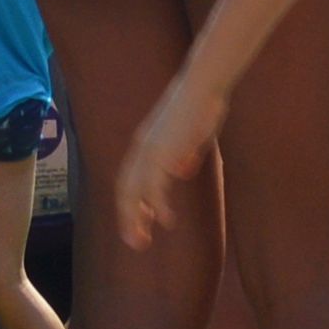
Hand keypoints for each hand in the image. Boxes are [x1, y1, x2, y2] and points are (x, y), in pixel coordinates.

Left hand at [111, 74, 225, 252]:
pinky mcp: (162, 154)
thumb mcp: (190, 134)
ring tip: (143, 240)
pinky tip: (167, 221)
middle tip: (136, 242)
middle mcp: (142, 149)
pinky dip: (158, 206)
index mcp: (146, 143)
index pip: (129, 179)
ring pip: (134, 193)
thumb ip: (184, 153)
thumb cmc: (201, 105)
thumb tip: (182, 171)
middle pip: (125, 190)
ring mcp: (150, 151)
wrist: (203, 87)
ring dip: (137, 219)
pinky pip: (155, 187)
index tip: (142, 221)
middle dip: (128, 218)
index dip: (132, 202)